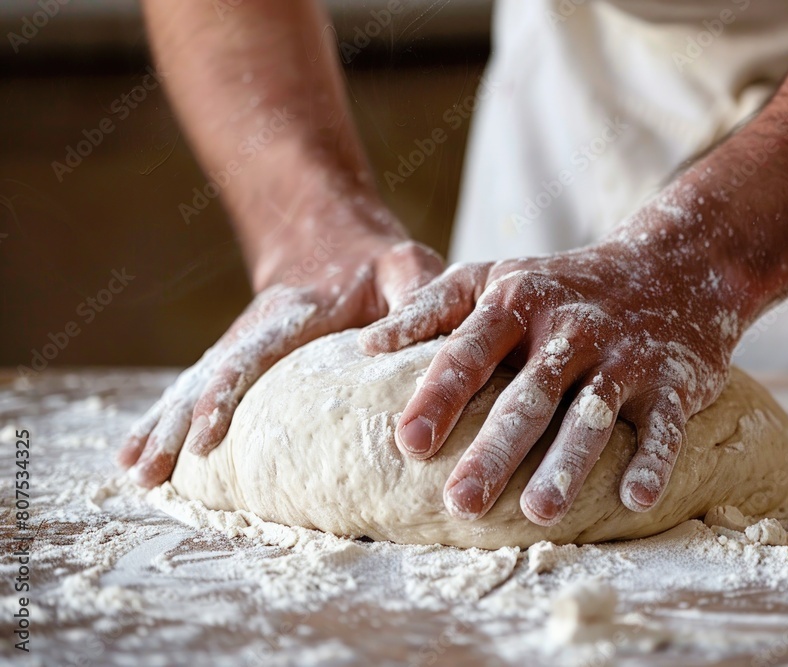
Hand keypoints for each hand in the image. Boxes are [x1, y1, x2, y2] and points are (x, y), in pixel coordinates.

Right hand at [119, 197, 442, 486]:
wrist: (332, 236)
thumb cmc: (380, 262)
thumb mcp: (409, 270)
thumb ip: (418, 302)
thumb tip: (422, 349)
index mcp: (296, 312)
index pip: (254, 354)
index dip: (227, 395)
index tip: (205, 438)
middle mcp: (258, 327)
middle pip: (208, 375)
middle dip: (176, 423)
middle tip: (147, 471)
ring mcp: (243, 342)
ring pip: (193, 385)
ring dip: (162, 426)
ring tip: (133, 471)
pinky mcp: (239, 358)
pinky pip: (197, 391)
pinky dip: (167, 420)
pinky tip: (140, 455)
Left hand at [359, 218, 750, 525]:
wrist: (668, 269)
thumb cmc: (559, 285)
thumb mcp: (493, 278)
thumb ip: (431, 307)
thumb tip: (366, 347)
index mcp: (517, 301)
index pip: (470, 351)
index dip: (439, 396)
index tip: (408, 444)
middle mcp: (570, 327)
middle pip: (529, 394)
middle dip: (495, 449)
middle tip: (461, 502)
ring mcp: (624, 354)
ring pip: (591, 413)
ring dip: (567, 462)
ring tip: (538, 512)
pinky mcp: (672, 379)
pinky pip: (664, 424)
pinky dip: (652, 459)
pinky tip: (633, 500)